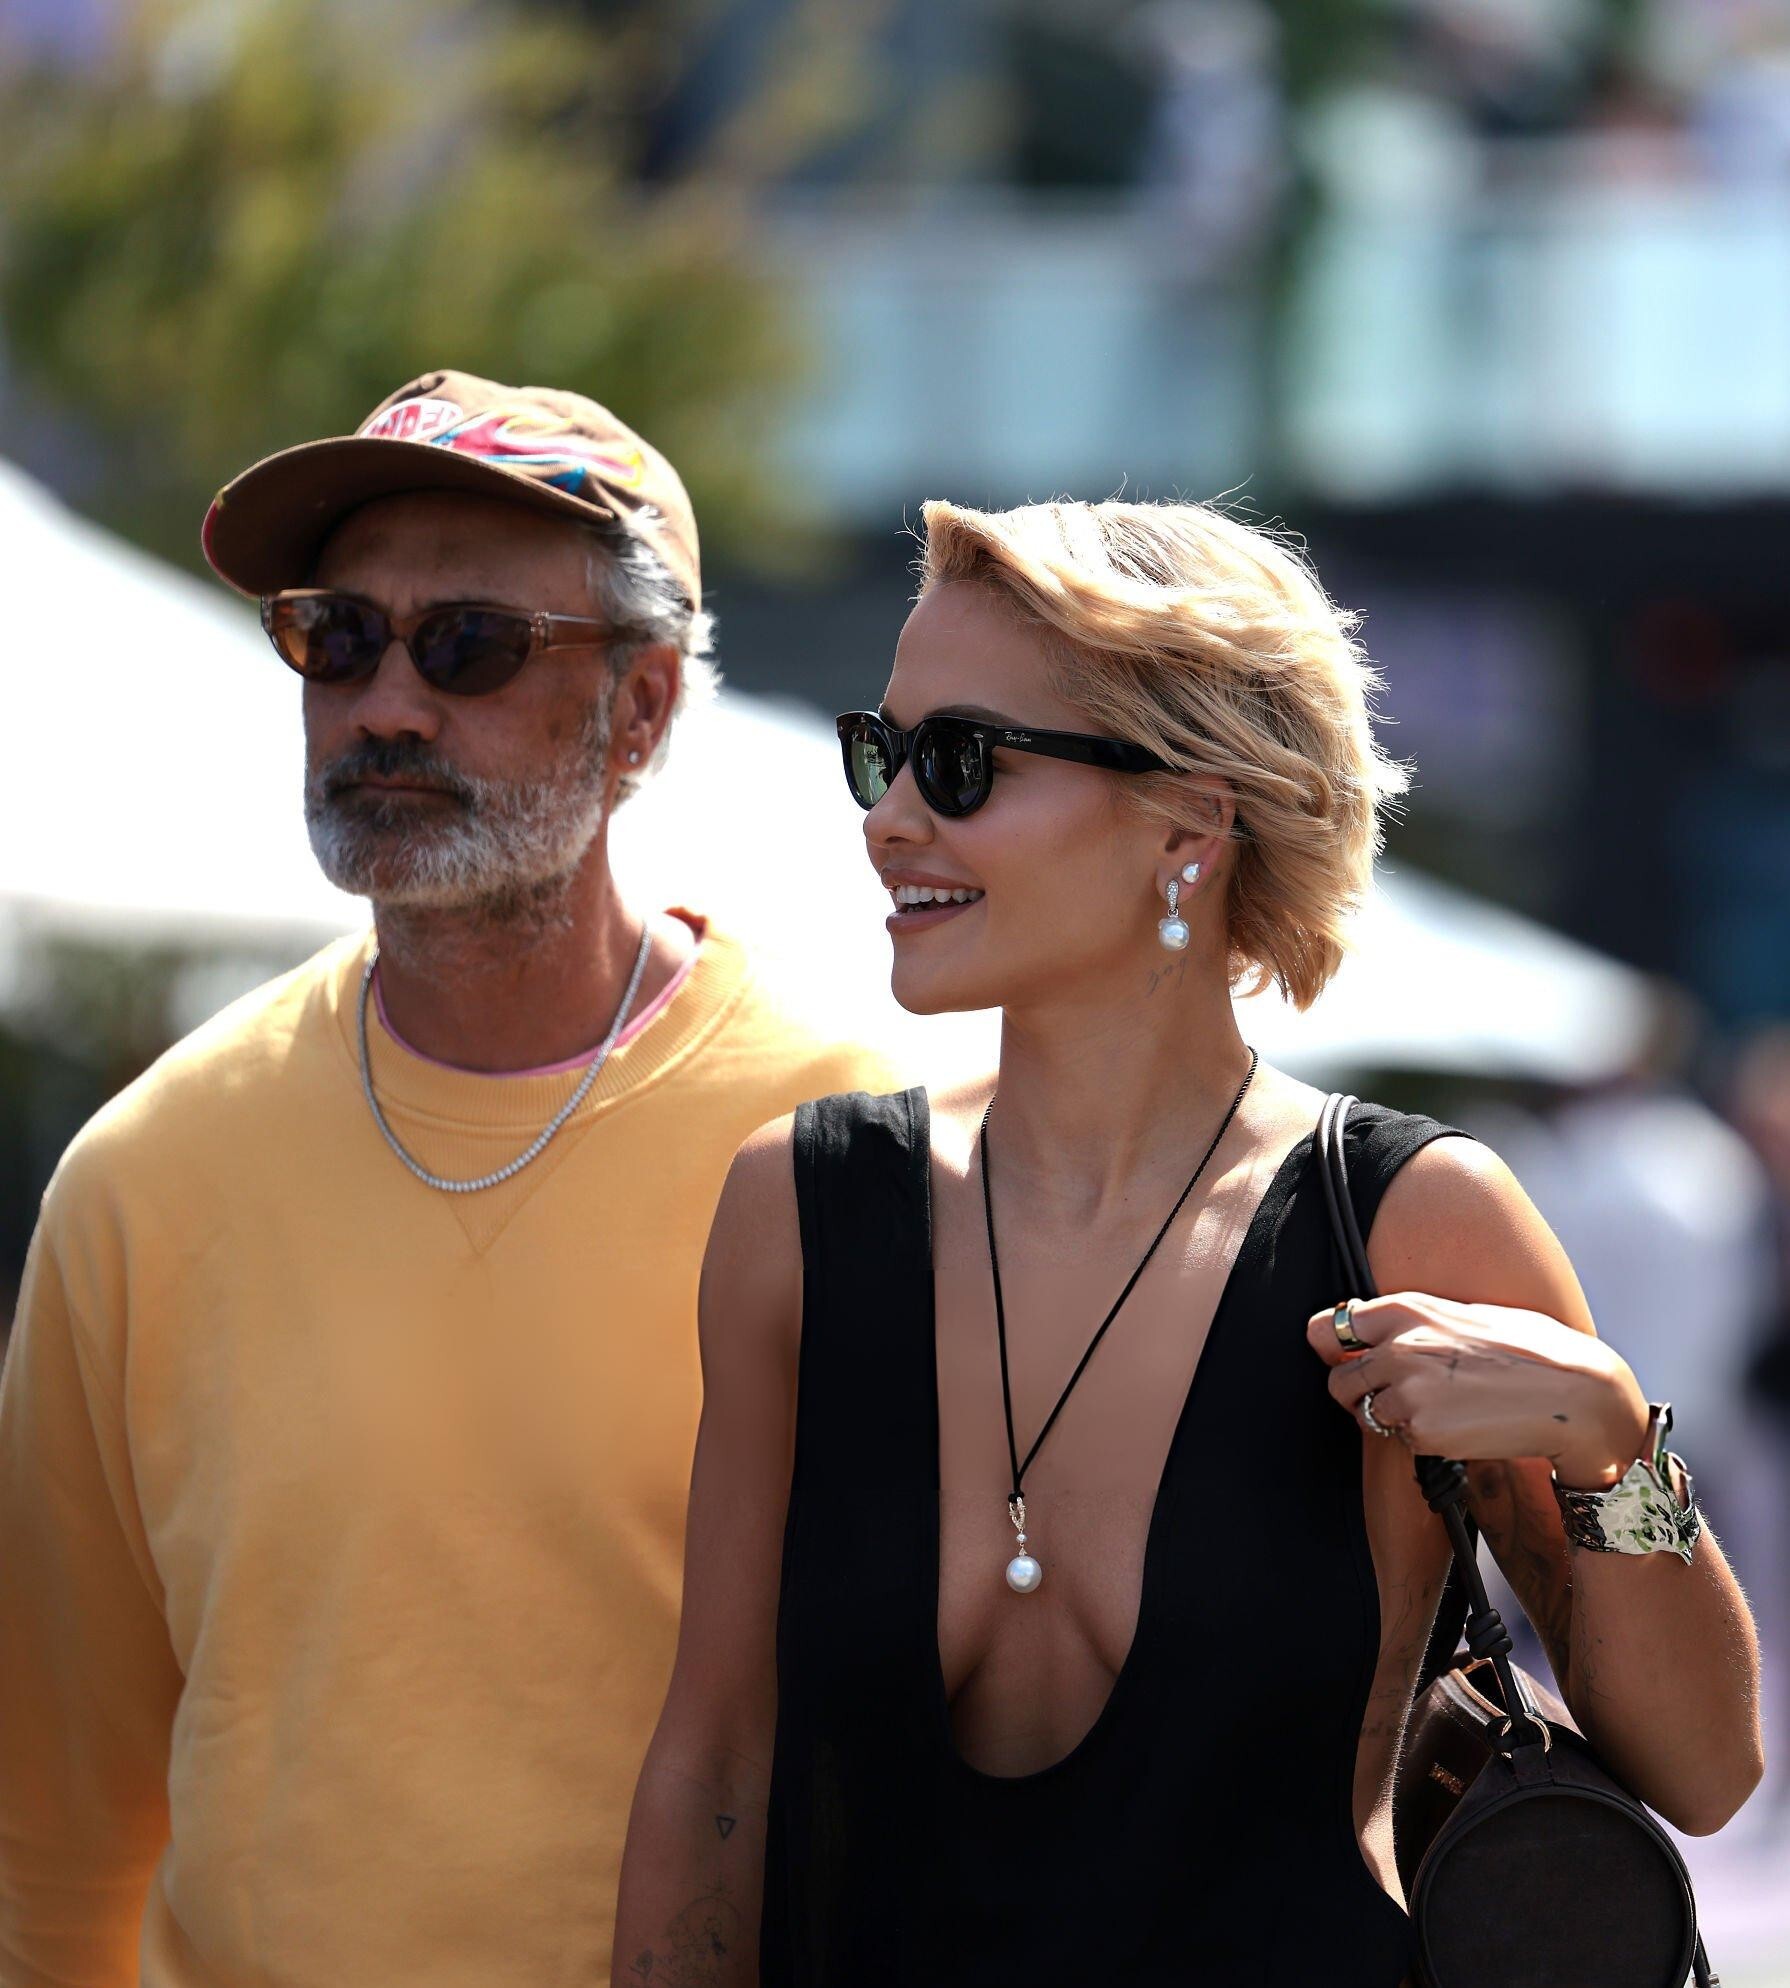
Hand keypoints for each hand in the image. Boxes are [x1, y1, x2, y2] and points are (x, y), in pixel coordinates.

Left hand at [1307, 1292, 1649, 1486]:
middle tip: (1385, 1397)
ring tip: (1439, 1409)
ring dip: (1392, 1419)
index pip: (1331, 1326)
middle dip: (1355, 1393)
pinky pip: (1403, 1441)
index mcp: (1407, 1309)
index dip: (1332, 1347)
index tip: (1340, 1356)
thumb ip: (1416, 1323)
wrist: (1574, 1396)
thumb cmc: (1532, 1350)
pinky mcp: (1423, 1432)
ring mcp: (1408, 1392)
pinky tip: (1460, 1425)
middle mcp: (1399, 1347)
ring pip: (1369, 1415)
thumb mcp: (1466, 1314)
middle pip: (1339, 1380)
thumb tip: (1378, 1333)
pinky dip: (1423, 1439)